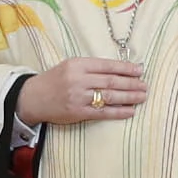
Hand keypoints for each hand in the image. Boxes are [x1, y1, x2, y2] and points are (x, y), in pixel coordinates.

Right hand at [18, 57, 148, 128]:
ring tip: (142, 96)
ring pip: (109, 96)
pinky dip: (118, 112)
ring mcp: (78, 97)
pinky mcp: (77, 113)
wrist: (32, 98)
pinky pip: (103, 112)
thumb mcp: (70, 66)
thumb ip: (92, 68)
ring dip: (129, 97)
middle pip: (111, 81)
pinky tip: (130, 111)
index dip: (125, 68)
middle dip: (131, 83)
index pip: (107, 65)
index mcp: (77, 65)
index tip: (140, 70)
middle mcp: (78, 80)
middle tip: (145, 85)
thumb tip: (120, 70)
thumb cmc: (54, 80)